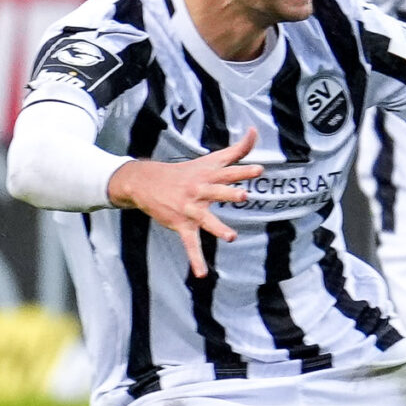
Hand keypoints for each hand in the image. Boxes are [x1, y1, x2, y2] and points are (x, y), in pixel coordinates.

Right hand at [109, 127, 260, 278]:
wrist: (145, 182)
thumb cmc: (187, 171)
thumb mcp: (211, 158)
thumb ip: (238, 148)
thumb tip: (256, 130)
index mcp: (209, 176)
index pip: (229, 171)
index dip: (243, 170)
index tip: (259, 169)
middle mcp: (200, 191)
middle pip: (217, 192)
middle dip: (230, 193)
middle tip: (244, 195)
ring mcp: (190, 209)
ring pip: (205, 219)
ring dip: (217, 227)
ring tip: (230, 237)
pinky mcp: (183, 225)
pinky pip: (191, 244)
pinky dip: (195, 260)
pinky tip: (201, 274)